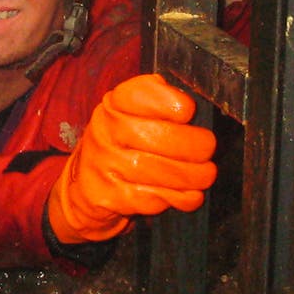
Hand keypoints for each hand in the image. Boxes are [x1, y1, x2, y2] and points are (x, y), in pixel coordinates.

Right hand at [46, 75, 217, 244]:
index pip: (146, 95)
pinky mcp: (112, 197)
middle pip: (165, 137)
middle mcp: (106, 131)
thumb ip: (157, 99)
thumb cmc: (121, 143)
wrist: (87, 185)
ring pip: (166, 172)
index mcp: (114, 103)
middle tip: (206, 149)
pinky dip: (182, 198)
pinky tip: (188, 194)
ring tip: (205, 174)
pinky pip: (159, 198)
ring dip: (195, 176)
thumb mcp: (130, 112)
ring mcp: (107, 166)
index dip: (174, 104)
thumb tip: (188, 102)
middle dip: (197, 145)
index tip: (187, 112)